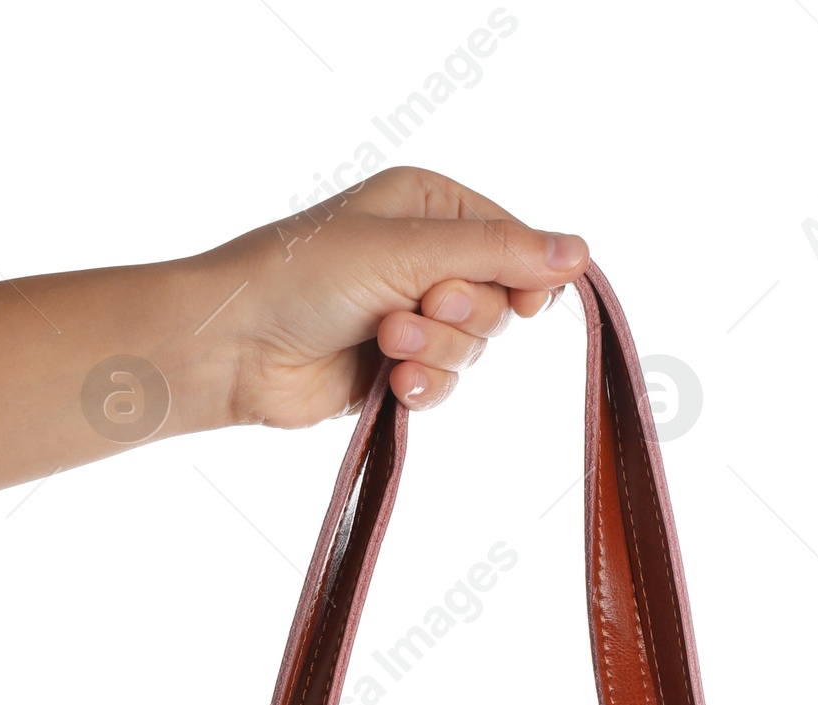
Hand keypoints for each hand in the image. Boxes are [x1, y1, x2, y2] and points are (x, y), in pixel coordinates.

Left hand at [188, 167, 587, 423]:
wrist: (236, 347)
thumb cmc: (304, 276)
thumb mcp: (410, 249)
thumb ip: (498, 252)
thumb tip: (581, 253)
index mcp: (430, 205)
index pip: (513, 240)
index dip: (522, 274)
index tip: (523, 301)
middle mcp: (424, 257)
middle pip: (498, 300)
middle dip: (462, 316)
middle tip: (420, 310)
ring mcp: (410, 317)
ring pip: (472, 349)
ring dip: (435, 353)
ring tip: (385, 343)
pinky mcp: (394, 370)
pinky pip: (443, 385)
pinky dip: (423, 386)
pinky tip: (391, 383)